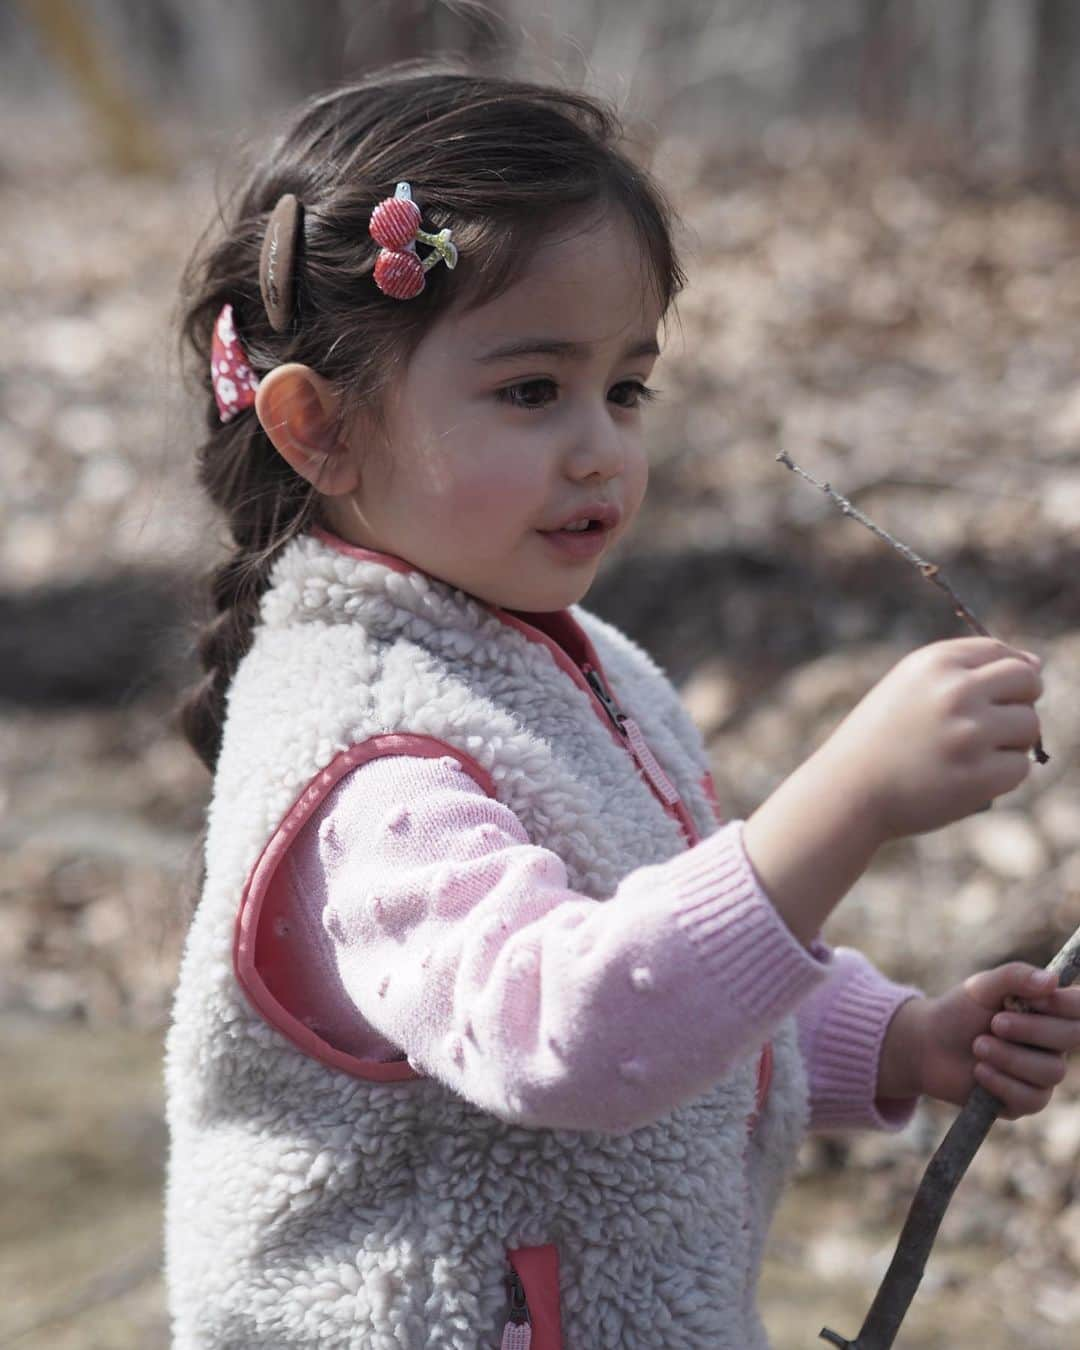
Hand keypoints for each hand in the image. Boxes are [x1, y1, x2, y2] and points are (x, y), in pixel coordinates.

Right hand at [819, 637, 1041, 843]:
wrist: (848, 790)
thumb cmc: (882, 737)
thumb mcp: (910, 686)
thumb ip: (964, 669)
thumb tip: (1036, 664)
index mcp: (935, 663)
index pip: (1002, 653)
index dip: (1006, 675)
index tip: (988, 697)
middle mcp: (955, 692)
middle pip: (1028, 682)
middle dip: (1021, 701)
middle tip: (993, 725)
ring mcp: (969, 735)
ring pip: (1029, 726)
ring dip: (1011, 741)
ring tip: (973, 753)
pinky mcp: (979, 776)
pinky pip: (1019, 767)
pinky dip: (1001, 774)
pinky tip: (968, 777)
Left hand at [883, 963, 1079, 1118]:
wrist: (928, 1046)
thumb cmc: (959, 1011)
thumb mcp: (981, 987)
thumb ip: (1015, 977)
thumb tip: (1052, 980)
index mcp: (1048, 1010)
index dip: (1064, 1004)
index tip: (1032, 1000)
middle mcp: (1052, 1043)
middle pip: (1072, 1037)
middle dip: (1031, 1030)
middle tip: (995, 1023)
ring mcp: (1041, 1073)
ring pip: (1051, 1071)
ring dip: (1009, 1057)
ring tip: (978, 1046)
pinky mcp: (1025, 1101)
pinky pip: (1031, 1098)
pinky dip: (1001, 1082)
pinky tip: (979, 1071)